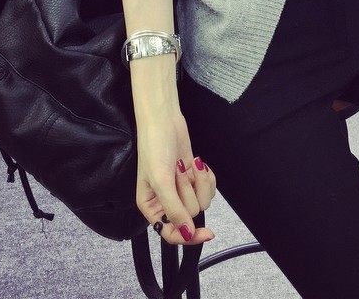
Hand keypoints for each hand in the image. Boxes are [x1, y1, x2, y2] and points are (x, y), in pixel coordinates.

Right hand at [135, 106, 216, 245]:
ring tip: (185, 165)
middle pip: (190, 214)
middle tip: (177, 171)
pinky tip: (197, 163)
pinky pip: (208, 188)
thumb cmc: (155, 148)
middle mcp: (166, 202)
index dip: (188, 237)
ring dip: (198, 182)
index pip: (171, 233)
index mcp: (151, 208)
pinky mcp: (192, 177)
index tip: (205, 233)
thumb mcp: (161, 182)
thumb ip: (174, 210)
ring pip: (202, 201)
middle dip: (188, 191)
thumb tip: (187, 234)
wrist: (164, 120)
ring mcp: (181, 189)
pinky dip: (206, 176)